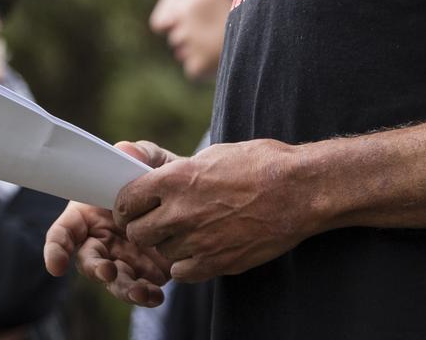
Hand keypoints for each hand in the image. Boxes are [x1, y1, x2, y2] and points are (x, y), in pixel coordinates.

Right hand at [43, 142, 174, 305]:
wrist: (190, 196)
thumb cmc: (156, 175)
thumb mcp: (151, 160)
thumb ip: (139, 152)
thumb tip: (125, 149)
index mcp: (90, 212)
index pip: (63, 232)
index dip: (55, 249)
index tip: (56, 265)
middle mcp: (100, 238)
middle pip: (87, 260)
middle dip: (95, 269)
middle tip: (108, 271)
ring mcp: (119, 256)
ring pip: (112, 280)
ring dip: (123, 288)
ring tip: (140, 291)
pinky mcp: (141, 270)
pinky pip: (138, 287)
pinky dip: (145, 294)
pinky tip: (156, 295)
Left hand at [114, 138, 314, 281]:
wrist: (298, 190)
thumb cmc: (261, 163)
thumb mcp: (215, 154)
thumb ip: (178, 168)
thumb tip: (152, 171)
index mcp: (177, 179)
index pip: (127, 200)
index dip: (127, 204)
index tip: (134, 206)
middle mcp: (181, 212)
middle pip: (137, 232)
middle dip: (142, 227)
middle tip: (156, 222)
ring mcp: (197, 240)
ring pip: (161, 252)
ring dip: (169, 243)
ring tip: (190, 229)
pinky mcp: (215, 263)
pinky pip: (182, 272)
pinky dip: (187, 263)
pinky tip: (202, 247)